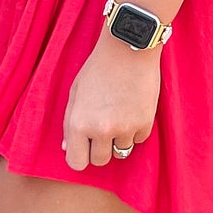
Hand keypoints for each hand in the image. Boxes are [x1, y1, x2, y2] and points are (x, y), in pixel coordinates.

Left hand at [62, 32, 159, 168]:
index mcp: (78, 124)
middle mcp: (101, 130)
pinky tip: (132, 109)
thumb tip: (67, 147)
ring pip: (121, 152)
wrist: (128, 49)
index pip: (77, 163)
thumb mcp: (75, 93)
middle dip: (100, 148)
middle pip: (100, 161)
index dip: (80, 156)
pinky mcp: (145, 123)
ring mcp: (125, 129)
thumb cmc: (98, 68)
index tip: (84, 147)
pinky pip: (138, 140)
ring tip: (118, 114)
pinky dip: (136, 130)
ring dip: (119, 139)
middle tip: (103, 128)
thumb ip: (70, 122)